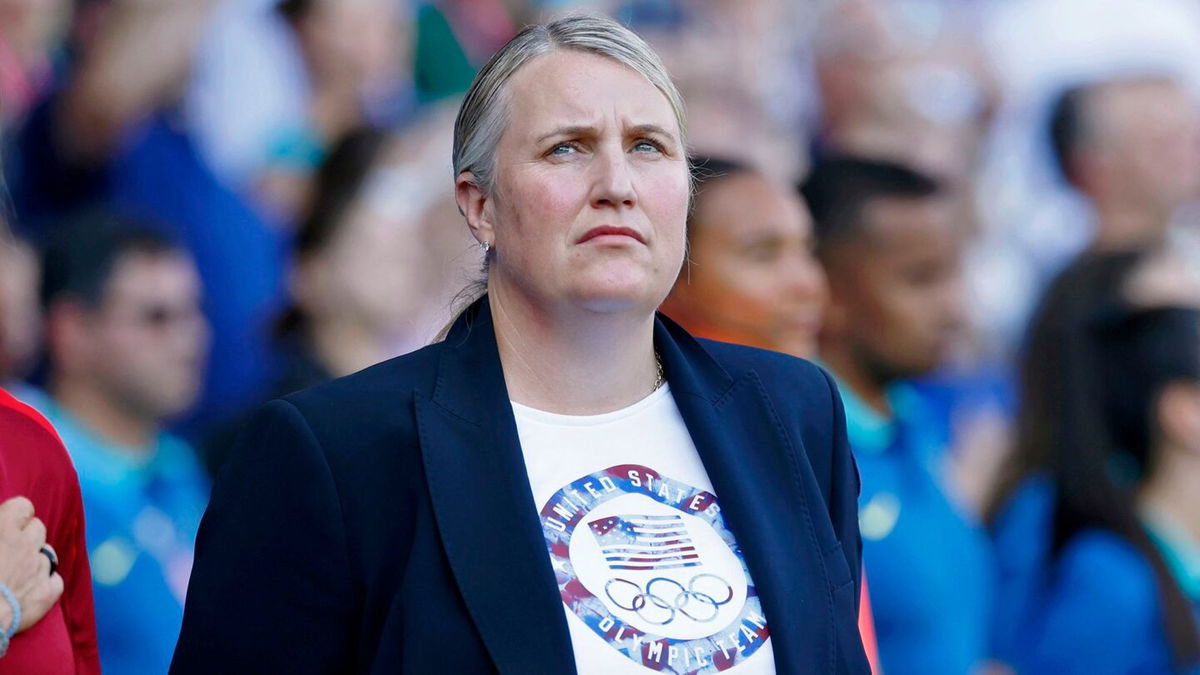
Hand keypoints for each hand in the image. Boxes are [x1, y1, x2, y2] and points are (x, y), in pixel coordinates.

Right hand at [0, 497, 63, 633]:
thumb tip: (0, 527)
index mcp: (3, 529)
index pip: (22, 507)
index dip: (15, 515)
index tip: (6, 525)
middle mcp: (26, 545)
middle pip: (38, 528)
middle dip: (26, 537)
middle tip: (8, 551)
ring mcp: (39, 568)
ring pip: (47, 553)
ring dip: (35, 560)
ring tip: (16, 573)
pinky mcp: (46, 593)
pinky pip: (54, 581)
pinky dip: (44, 584)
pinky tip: (27, 591)